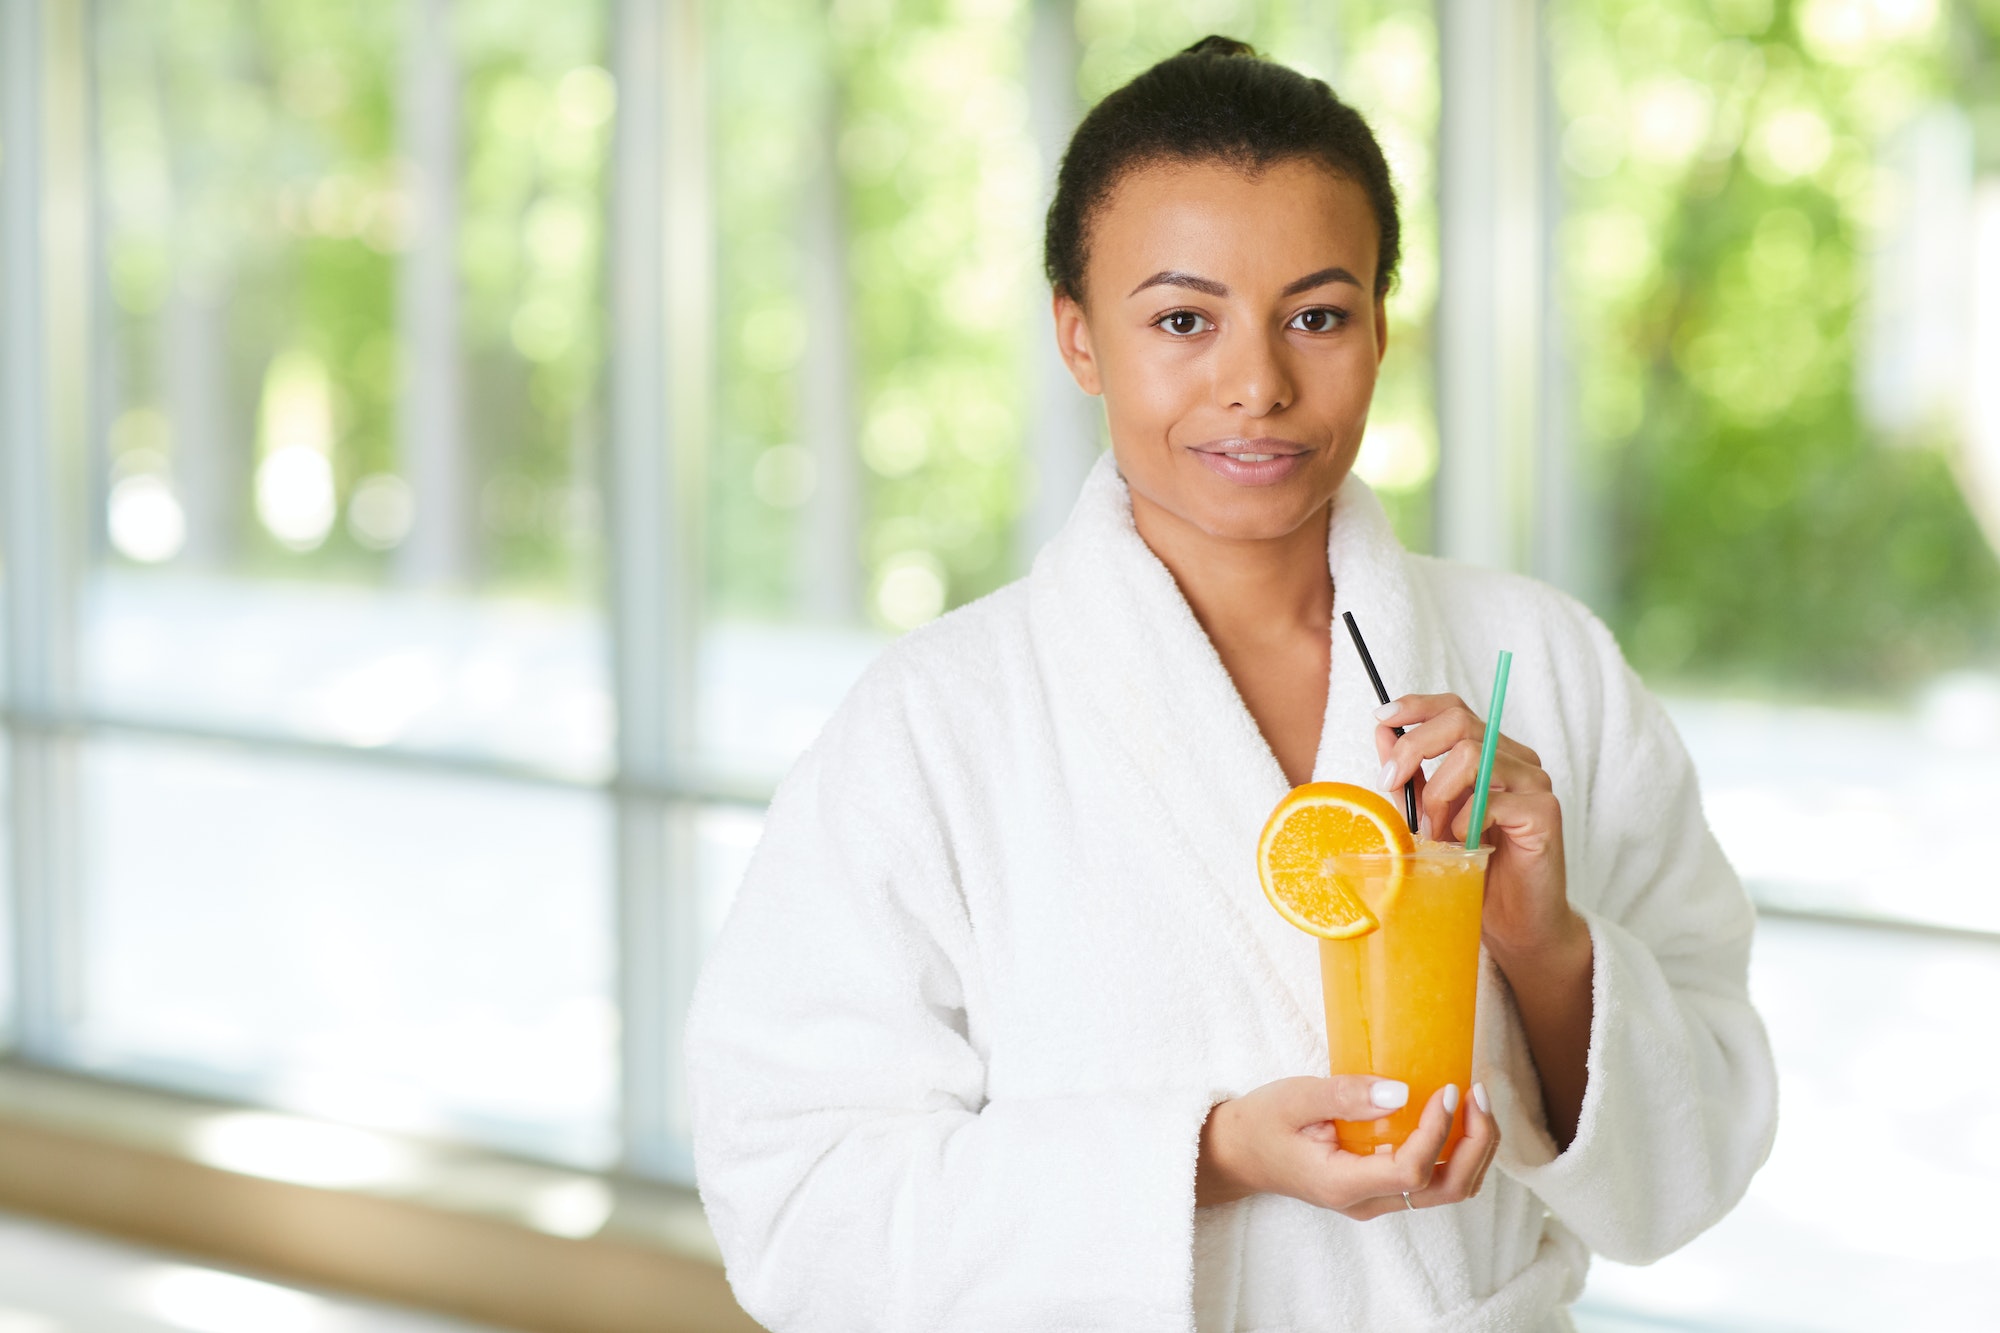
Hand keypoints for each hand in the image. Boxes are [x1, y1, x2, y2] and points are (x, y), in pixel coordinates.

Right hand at [1195, 1076, 1498, 1218]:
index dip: (1438, 1132)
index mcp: (1342, 1184)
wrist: (1239, 1153)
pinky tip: (1454, 1113)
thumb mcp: (1296, 1098)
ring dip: (1473, 1148)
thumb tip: (1403, 1092)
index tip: (1447, 1089)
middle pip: (1447, 1190)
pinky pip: (1433, 1178)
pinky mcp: (1380, 1186)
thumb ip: (1346, 1096)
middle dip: (1475, 1144)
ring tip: (1476, 1101)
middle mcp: (1367, 1202)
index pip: (1411, 1173)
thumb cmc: (1262, 1123)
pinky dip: (1456, 1149)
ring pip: (1448, 1188)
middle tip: (1477, 1093)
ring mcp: (1376, 1199)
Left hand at [1373, 693, 1581, 962]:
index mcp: (1491, 754)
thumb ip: (1410, 778)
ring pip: (1472, 757)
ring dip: (1438, 797)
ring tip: (1436, 835)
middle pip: (1459, 723)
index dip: (1416, 706)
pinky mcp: (1545, 812)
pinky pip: (1492, 801)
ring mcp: (1535, 783)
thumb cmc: (1474, 871)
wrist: (1515, 923)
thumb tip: (1382, 732)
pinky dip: (1465, 823)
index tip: (1382, 719)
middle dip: (1413, 750)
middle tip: (1390, 785)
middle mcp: (1517, 760)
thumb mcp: (1429, 817)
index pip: (1454, 708)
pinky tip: (1465, 847)